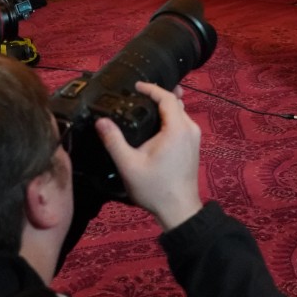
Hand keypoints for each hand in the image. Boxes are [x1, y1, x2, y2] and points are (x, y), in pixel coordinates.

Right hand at [95, 81, 202, 229]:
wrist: (179, 209)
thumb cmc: (155, 188)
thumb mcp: (129, 165)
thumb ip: (114, 141)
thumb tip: (101, 121)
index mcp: (177, 129)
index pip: (167, 97)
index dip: (151, 88)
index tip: (136, 86)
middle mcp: (190, 128)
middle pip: (176, 102)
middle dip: (158, 95)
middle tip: (137, 95)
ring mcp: (194, 137)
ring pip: (181, 112)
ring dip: (165, 106)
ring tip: (145, 106)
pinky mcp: (194, 145)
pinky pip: (183, 122)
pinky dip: (170, 117)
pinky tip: (156, 124)